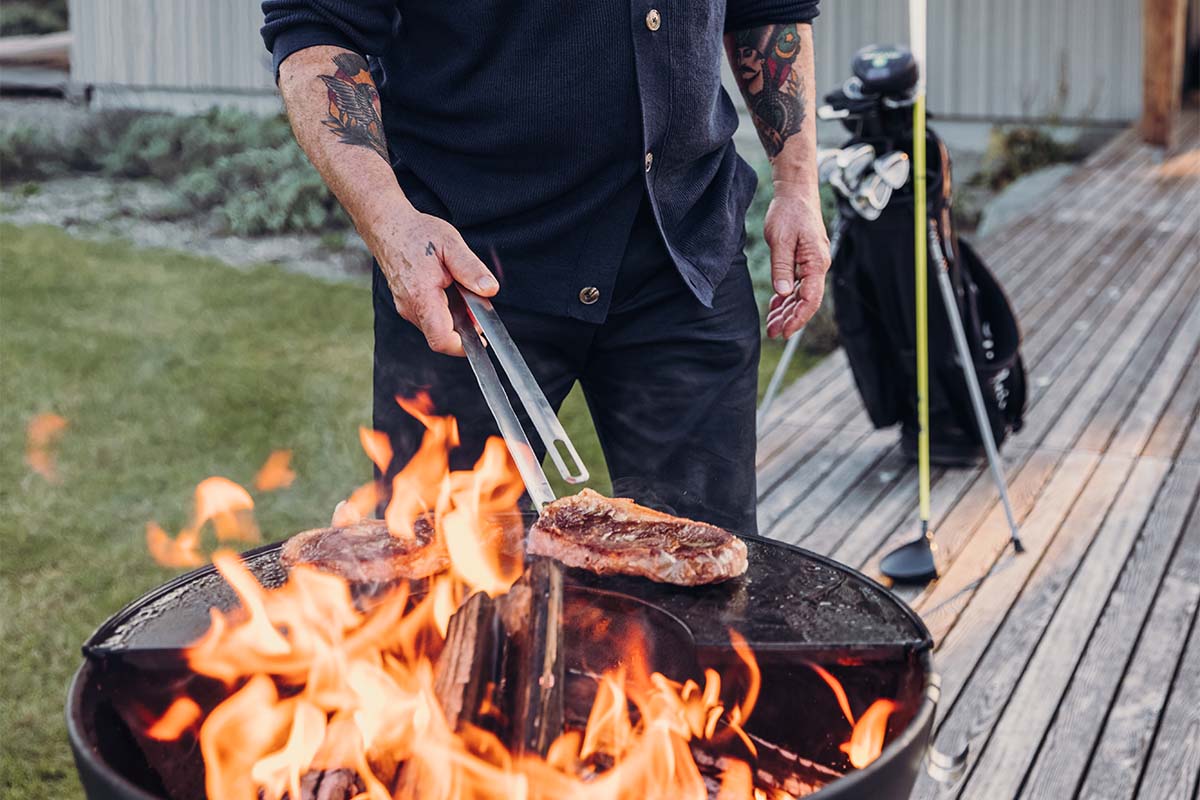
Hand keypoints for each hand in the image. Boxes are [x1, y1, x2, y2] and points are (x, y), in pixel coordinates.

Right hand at [365, 208, 498, 355]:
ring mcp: (406, 308)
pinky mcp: (405, 305)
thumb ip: (471, 269)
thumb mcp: (451, 244)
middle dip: (463, 328)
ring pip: (435, 328)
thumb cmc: (416, 234)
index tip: (480, 338)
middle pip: (441, 335)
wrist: (387, 226)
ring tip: (462, 292)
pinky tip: (448, 290)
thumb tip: (489, 289)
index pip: (441, 339)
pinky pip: (428, 318)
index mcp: (422, 296)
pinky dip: (443, 311)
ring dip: (453, 319)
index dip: (462, 346)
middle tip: (476, 305)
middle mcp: (410, 307)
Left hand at [762, 185, 830, 338]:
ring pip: (801, 295)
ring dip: (787, 311)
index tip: (784, 331)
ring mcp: (812, 264)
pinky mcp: (804, 260)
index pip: (810, 299)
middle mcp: (818, 266)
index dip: (798, 318)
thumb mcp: (781, 240)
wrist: (796, 193)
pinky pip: (797, 285)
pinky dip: (786, 297)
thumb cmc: (789, 212)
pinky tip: (775, 306)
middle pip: (806, 301)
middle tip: (772, 333)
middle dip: (790, 319)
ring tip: (771, 325)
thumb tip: (783, 293)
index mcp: (816, 262)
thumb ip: (782, 267)